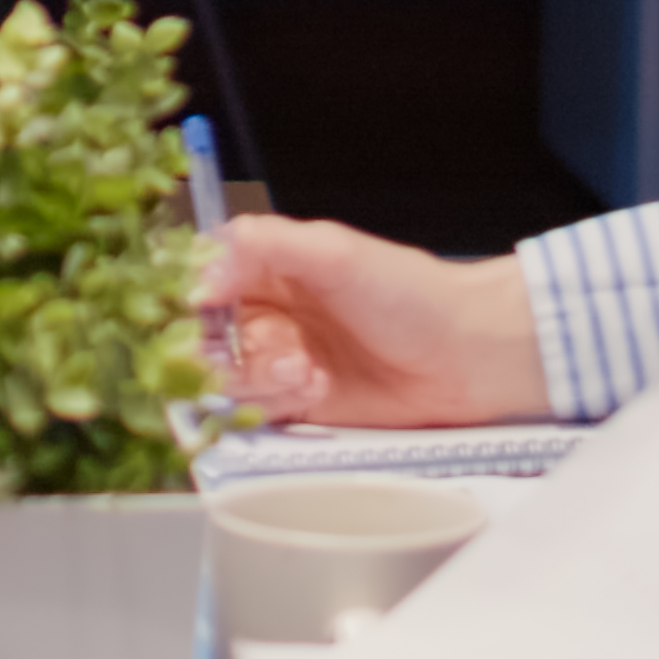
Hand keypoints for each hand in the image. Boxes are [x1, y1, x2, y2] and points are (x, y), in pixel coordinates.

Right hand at [212, 213, 553, 428]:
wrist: (467, 356)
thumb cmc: (412, 293)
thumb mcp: (335, 251)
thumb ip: (263, 245)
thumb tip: (201, 274)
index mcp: (266, 266)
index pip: (198, 280)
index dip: (190, 301)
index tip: (201, 315)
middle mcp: (266, 313)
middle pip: (205, 338)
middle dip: (229, 351)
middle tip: (275, 353)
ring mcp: (279, 360)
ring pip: (228, 380)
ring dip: (261, 379)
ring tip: (310, 372)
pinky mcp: (296, 405)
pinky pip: (257, 413)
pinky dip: (280, 404)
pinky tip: (318, 390)